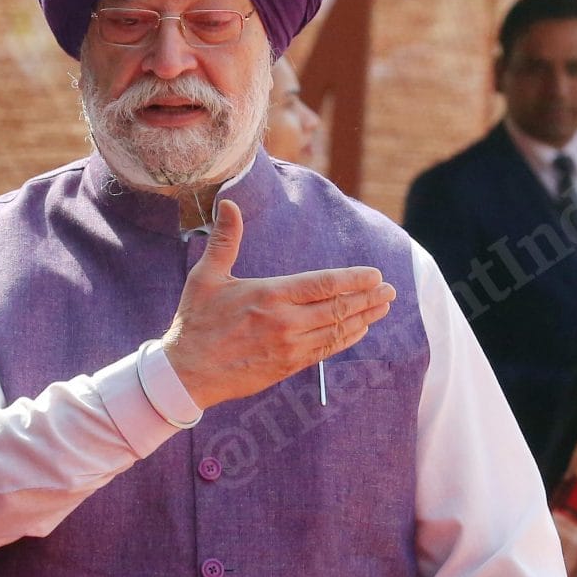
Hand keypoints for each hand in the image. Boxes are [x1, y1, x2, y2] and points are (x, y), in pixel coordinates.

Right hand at [156, 200, 396, 408]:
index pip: (323, 284)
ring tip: (383, 307)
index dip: (353, 279)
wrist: (186, 373)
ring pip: (336, 330)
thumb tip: (231, 203)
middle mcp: (285, 321)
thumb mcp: (207, 276)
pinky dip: (346, 339)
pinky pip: (325, 350)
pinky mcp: (287, 366)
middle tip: (390, 290)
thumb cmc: (195, 322)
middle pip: (337, 307)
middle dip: (367, 297)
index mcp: (270, 294)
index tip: (374, 274)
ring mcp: (289, 346)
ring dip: (364, 317)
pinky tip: (360, 330)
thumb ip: (226, 240)